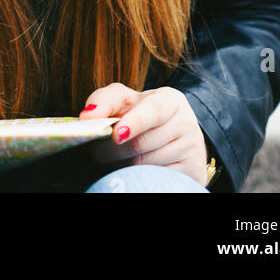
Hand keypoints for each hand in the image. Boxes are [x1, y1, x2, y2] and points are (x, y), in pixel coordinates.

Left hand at [78, 83, 208, 187]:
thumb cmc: (142, 113)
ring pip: (148, 164)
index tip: (115, 134)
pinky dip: (140, 177)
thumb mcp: (125, 100)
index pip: (154, 111)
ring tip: (116, 159)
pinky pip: (158, 179)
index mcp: (172, 100)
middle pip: (144, 143)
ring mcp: (191, 150)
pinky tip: (133, 170)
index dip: (135, 122)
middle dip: (115, 150)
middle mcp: (187, 123)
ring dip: (125, 164)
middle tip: (97, 152)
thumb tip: (87, 116)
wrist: (172, 135)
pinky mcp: (191, 172)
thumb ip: (105, 101)